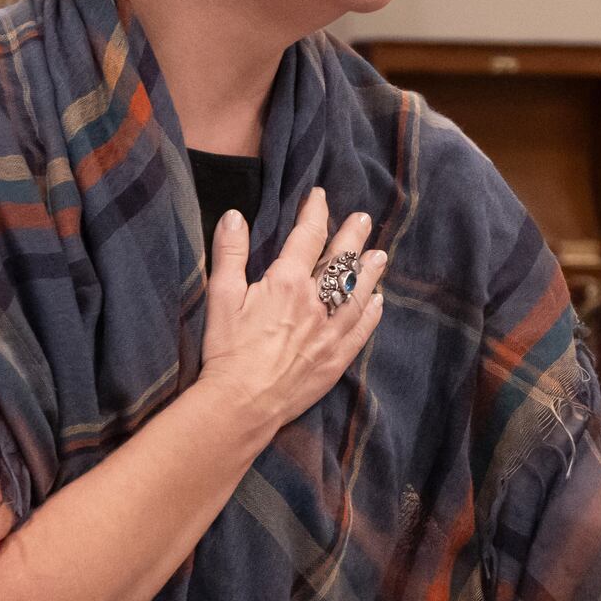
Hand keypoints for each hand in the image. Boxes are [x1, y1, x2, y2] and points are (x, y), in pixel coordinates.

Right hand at [192, 188, 385, 430]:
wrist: (243, 403)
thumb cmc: (227, 350)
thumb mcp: (220, 297)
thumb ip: (229, 253)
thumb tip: (235, 215)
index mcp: (287, 282)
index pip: (307, 237)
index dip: (315, 213)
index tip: (319, 197)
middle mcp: (316, 302)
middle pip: (342, 261)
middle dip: (353, 236)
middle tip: (364, 219)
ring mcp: (330, 331)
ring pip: (358, 293)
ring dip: (370, 271)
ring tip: (380, 255)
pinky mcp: (336, 359)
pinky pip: (361, 331)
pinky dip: (371, 314)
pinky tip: (377, 303)